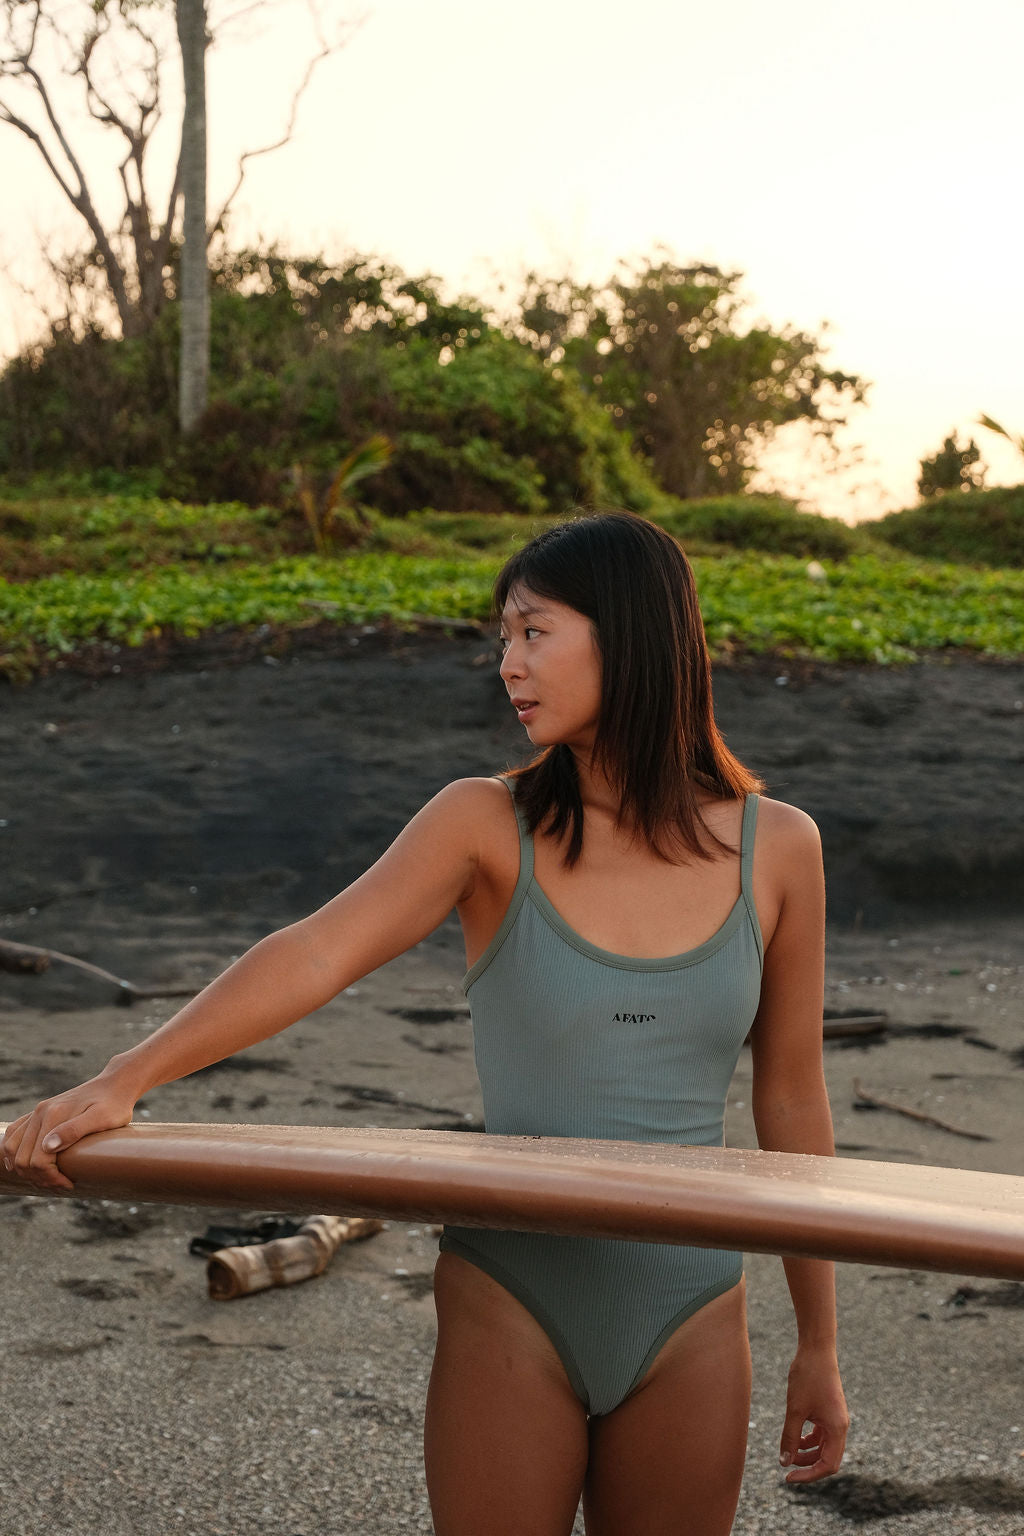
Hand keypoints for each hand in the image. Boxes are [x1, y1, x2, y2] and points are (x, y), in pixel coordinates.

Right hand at [1, 1072, 136, 1191]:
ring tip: (48, 1178)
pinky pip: (14, 1134)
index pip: (38, 1160)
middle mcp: (40, 1113)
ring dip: (25, 1169)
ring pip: (12, 1148)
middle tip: (61, 1184)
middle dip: (39, 1178)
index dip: (50, 1178)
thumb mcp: (102, 1118)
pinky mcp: (39, 1113)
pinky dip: (13, 1153)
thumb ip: (74, 1130)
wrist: (116, 1085)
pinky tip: (24, 1165)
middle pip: (22, 1158)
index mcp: (53, 1115)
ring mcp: (38, 1112)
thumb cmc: (115, 1105)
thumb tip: (47, 1147)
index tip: (69, 1184)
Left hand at [778, 1341, 848, 1482]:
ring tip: (788, 1453)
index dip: (809, 1475)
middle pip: (828, 1458)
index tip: (789, 1477)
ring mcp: (835, 1418)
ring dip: (807, 1453)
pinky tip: (795, 1438)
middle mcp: (840, 1426)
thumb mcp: (795, 1409)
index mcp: (837, 1429)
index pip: (828, 1465)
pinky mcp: (829, 1410)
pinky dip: (809, 1439)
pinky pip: (821, 1433)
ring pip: (824, 1446)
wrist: (816, 1349)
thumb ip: (790, 1437)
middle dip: (808, 1466)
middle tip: (786, 1468)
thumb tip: (785, 1462)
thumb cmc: (807, 1377)